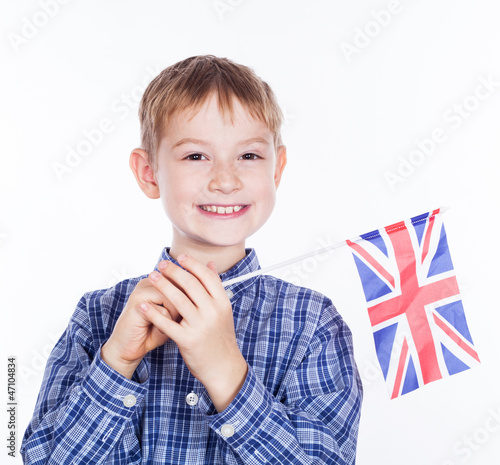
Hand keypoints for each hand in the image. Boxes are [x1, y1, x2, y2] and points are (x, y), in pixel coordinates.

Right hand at [101, 277, 180, 378]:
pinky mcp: (137, 302)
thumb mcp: (174, 313)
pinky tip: (156, 329)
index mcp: (160, 280)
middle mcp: (151, 281)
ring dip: (174, 316)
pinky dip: (164, 324)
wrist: (129, 347)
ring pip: (174, 299)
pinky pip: (163, 311)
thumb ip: (186, 300)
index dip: (189, 299)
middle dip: (183, 307)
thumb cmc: (153, 330)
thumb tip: (205, 292)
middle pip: (181, 287)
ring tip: (166, 324)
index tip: (183, 313)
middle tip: (175, 319)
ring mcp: (143, 289)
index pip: (186, 280)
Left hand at [140, 254, 247, 411]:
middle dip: (174, 271)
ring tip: (152, 277)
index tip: (179, 257)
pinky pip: (167, 323)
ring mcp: (200, 326)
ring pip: (178, 300)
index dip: (192, 264)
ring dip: (162, 286)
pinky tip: (144, 305)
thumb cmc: (220, 336)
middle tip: (161, 264)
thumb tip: (210, 263)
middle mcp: (213, 311)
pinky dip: (154, 313)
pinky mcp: (187, 340)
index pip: (207, 276)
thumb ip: (215, 287)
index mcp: (222, 302)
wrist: (223, 367)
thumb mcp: (223, 310)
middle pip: (190, 284)